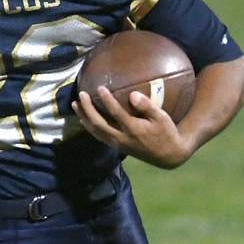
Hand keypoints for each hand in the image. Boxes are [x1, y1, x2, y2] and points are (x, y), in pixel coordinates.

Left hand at [73, 86, 195, 168]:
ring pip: (95, 131)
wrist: (167, 155)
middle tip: (81, 95)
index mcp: (134, 130)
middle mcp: (122, 138)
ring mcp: (117, 144)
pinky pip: (98, 136)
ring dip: (83, 117)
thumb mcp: (161, 118)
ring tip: (75, 104)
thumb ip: (147, 106)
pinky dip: (88, 126)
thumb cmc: (166, 132)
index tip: (99, 88)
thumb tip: (132, 94)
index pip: (116, 114)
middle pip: (99, 124)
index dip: (107, 100)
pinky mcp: (115, 146)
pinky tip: (83, 118)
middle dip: (87, 109)